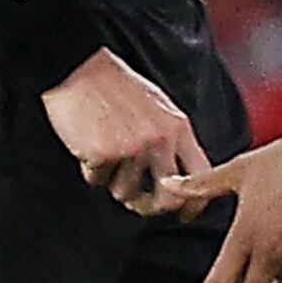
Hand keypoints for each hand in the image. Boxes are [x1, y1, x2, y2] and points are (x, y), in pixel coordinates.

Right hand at [46, 50, 207, 210]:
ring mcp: (131, 149)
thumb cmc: (117, 87)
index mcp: (178, 128)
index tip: (185, 213)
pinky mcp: (102, 154)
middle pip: (167, 197)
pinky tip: (89, 145)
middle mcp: (160, 140)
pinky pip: (97, 180)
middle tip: (138, 203)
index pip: (201, 175)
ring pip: (125, 192)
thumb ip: (171, 140)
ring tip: (106, 152)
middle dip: (151, 207)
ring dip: (112, 181)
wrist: (80, 69)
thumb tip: (176, 177)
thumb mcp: (159, 108)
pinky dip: (91, 170)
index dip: (195, 202)